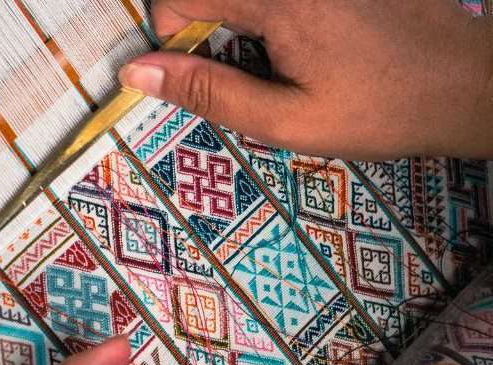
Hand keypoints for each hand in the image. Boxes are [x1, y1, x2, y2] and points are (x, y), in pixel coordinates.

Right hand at [119, 0, 492, 159]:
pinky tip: (309, 45)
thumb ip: (210, 93)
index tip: (211, 82)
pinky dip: (269, 21)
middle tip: (257, 76)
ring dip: (241, 29)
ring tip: (290, 64)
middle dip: (211, 37)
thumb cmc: (379, 110)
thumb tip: (138, 73)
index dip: (177, 48)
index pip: (176, 1)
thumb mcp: (288, 119)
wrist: (466, 84)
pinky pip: (270, 0)